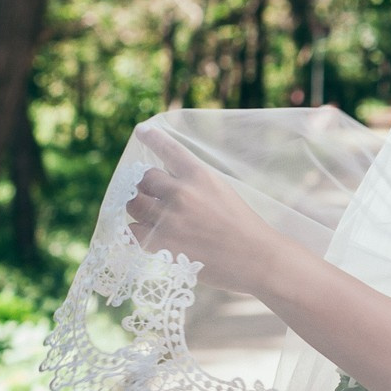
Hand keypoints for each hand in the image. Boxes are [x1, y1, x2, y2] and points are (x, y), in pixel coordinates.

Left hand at [124, 121, 287, 293]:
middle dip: (147, 187)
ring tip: (152, 218)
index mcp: (200, 175)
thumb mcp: (224, 192)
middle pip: (143, 179)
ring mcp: (167, 217)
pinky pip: (132, 231)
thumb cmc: (246, 228)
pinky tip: (151, 236)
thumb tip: (167, 182)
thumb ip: (197, 184)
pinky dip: (139, 233)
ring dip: (140, 209)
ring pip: (133, 204)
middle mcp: (180, 192)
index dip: (153, 139)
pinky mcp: (159, 242)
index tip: (142, 131)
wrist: (257, 260)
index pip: (169, 150)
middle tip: (153, 197)